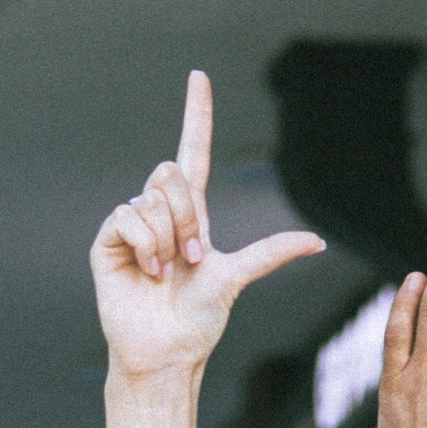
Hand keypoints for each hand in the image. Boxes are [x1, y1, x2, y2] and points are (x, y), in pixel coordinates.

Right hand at [91, 72, 321, 380]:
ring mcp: (132, 225)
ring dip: (168, 240)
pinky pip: (127, 216)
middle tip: (191, 258)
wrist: (167, 350)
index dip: (196, 114)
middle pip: (172, 175)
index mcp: (192, 214)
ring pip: (152, 198)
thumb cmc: (200, 319)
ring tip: (166, 273)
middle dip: (189, 218)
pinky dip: (145, 245)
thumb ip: (272, 253)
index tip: (199, 76)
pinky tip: (146, 272)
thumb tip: (318, 242)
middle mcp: (160, 213)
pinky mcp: (108, 241)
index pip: (192, 151)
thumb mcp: (238, 277)